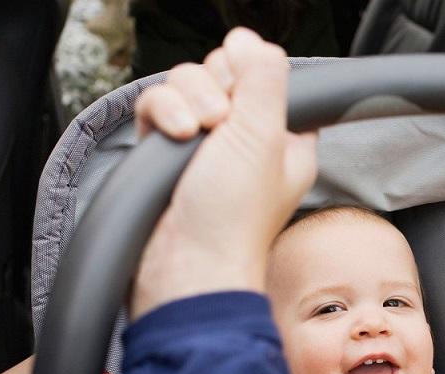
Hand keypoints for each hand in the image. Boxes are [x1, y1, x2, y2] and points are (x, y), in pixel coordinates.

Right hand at [130, 28, 317, 318]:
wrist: (184, 265)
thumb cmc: (233, 216)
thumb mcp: (263, 135)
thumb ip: (263, 76)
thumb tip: (247, 38)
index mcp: (284, 139)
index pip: (271, 78)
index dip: (253, 75)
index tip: (246, 94)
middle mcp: (246, 140)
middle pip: (225, 73)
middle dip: (215, 87)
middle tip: (220, 122)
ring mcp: (205, 147)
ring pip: (188, 86)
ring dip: (187, 101)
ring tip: (195, 135)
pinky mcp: (168, 153)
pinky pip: (160, 106)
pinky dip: (163, 113)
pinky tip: (172, 136)